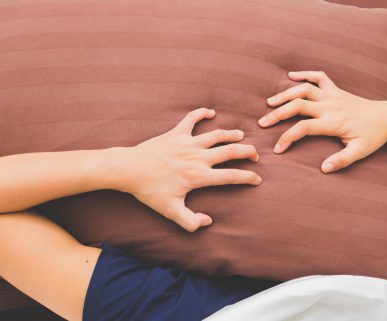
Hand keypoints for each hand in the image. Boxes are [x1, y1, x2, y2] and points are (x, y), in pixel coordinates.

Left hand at [119, 108, 260, 231]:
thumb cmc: (149, 191)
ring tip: (241, 136)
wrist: (129, 169)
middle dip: (247, 153)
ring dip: (231, 134)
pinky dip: (201, 113)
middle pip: (230, 152)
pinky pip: (191, 119)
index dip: (248, 178)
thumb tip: (208, 221)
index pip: (231, 176)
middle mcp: (197, 157)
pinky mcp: (175, 133)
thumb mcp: (170, 212)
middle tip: (255, 155)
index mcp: (199, 176)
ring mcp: (187, 143)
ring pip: (216, 134)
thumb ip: (190, 222)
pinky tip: (210, 112)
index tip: (257, 179)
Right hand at [258, 71, 386, 172]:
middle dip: (278, 114)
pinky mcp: (336, 90)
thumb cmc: (373, 137)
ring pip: (304, 89)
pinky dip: (304, 74)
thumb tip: (324, 170)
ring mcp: (333, 95)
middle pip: (298, 105)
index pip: (303, 128)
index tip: (277, 150)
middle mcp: (330, 106)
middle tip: (262, 123)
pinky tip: (290, 75)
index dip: (287, 138)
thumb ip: (342, 161)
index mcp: (333, 122)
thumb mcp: (360, 152)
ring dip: (285, 94)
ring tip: (269, 103)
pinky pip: (319, 77)